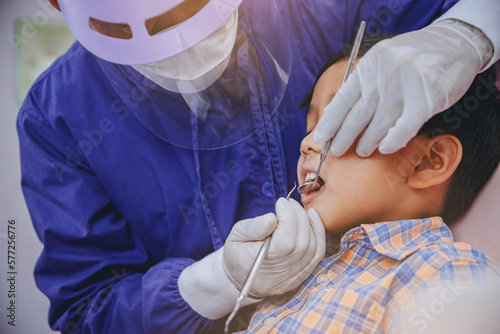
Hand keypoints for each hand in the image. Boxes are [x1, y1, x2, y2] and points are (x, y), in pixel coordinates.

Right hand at [223, 198, 325, 296]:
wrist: (241, 279)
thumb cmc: (237, 254)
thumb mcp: (236, 236)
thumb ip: (254, 227)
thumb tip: (273, 218)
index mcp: (261, 265)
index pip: (285, 241)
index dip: (288, 217)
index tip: (281, 202)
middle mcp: (281, 274)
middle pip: (302, 243)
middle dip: (299, 216)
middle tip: (289, 203)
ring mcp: (294, 276)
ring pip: (313, 247)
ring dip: (309, 223)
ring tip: (298, 210)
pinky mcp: (302, 274)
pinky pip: (318, 254)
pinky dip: (318, 234)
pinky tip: (312, 220)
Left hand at [313, 19, 492, 156]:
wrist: (455, 43)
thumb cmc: (413, 57)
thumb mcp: (383, 61)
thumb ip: (364, 83)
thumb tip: (337, 112)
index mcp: (370, 65)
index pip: (343, 99)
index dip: (329, 122)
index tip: (318, 138)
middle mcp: (385, 75)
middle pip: (358, 114)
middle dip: (344, 136)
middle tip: (336, 151)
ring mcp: (406, 86)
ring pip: (380, 123)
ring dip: (368, 141)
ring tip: (362, 151)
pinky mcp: (427, 99)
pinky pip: (404, 127)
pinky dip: (393, 141)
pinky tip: (385, 149)